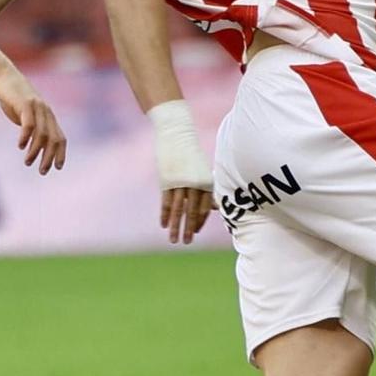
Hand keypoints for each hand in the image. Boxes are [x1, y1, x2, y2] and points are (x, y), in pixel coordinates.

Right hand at [0, 67, 67, 173]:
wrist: (3, 76)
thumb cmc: (13, 98)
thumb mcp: (25, 114)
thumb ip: (31, 128)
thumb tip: (33, 144)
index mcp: (48, 116)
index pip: (60, 138)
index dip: (60, 153)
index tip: (57, 168)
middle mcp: (46, 112)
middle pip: (54, 139)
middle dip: (49, 157)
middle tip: (42, 171)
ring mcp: (36, 107)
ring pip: (42, 134)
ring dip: (35, 151)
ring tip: (28, 162)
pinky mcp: (25, 104)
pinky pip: (29, 124)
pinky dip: (26, 137)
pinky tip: (20, 146)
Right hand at [147, 99, 213, 243]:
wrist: (177, 133)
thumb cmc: (190, 152)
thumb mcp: (201, 169)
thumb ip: (206, 188)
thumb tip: (213, 206)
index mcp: (206, 181)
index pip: (205, 209)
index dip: (200, 222)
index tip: (195, 232)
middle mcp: (195, 184)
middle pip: (192, 212)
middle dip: (189, 229)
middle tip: (186, 243)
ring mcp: (180, 183)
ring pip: (178, 210)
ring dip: (175, 227)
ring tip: (173, 241)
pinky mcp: (167, 180)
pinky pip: (166, 201)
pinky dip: (165, 214)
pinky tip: (163, 225)